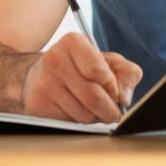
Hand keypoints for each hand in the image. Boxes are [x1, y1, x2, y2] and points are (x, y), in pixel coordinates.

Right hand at [21, 32, 142, 123]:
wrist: (40, 76)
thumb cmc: (80, 67)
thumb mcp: (108, 61)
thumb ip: (127, 73)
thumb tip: (124, 98)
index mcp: (73, 42)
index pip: (99, 72)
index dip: (112, 87)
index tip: (114, 91)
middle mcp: (54, 60)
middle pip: (93, 97)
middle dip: (109, 110)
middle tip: (112, 110)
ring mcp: (44, 83)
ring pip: (83, 114)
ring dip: (95, 117)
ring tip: (91, 107)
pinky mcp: (38, 104)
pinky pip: (70, 123)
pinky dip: (79, 122)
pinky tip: (75, 109)